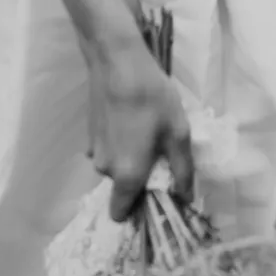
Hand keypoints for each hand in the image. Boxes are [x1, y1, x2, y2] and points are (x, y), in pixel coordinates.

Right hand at [85, 29, 193, 223]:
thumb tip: (184, 197)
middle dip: (139, 178)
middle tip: (159, 153)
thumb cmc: (151, 98)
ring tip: (147, 130)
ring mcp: (94, 150)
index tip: (157, 194)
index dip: (139, 210)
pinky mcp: (90, 132)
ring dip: (129, 157)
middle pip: (122, 187)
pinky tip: (132, 119)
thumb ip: (182, 169)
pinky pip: (109, 148)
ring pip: (115, 166)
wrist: (117, 61)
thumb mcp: (177, 132)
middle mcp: (105, 169)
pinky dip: (120, 141)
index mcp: (126, 175)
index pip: (121, 214)